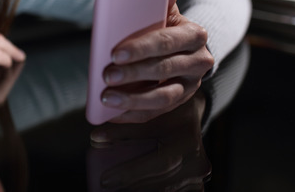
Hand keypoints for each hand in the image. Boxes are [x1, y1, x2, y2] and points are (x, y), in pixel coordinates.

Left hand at [88, 90, 210, 189]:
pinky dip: (153, 189)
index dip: (130, 174)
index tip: (105, 180)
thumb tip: (96, 138)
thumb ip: (125, 128)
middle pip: (162, 182)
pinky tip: (134, 188)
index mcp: (188, 141)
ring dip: (142, 189)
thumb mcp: (149, 114)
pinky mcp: (195, 184)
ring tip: (117, 190)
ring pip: (167, 190)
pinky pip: (172, 191)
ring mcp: (198, 176)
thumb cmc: (169, 110)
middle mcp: (196, 162)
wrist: (192, 112)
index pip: (159, 164)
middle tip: (106, 185)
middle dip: (132, 186)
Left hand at [101, 0, 213, 122]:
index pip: (167, 42)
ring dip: (133, 100)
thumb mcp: (167, 11)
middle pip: (164, 70)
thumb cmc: (167, 27)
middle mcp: (199, 62)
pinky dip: (134, 115)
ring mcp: (191, 86)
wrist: (185, 48)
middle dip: (133, 74)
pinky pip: (157, 113)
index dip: (142, 49)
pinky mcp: (181, 103)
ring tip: (107, 98)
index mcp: (195, 36)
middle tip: (106, 75)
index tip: (115, 53)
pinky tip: (113, 113)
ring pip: (164, 98)